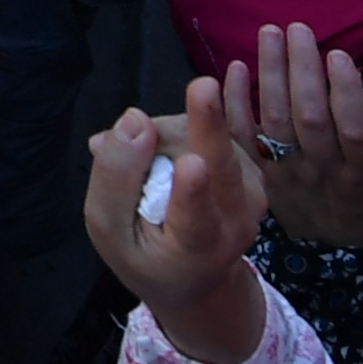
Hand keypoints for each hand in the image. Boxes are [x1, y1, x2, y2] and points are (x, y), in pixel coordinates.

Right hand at [83, 79, 270, 363]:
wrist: (200, 276)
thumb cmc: (147, 257)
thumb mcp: (110, 233)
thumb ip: (114, 180)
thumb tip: (134, 120)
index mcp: (197, 248)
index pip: (194, 217)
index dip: (191, 191)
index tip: (193, 165)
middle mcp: (235, 219)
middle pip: (215, 162)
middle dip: (211, 125)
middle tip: (202, 87)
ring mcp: (251, 190)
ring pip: (202, 136)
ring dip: (165, 134)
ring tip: (147, 167)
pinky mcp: (252, 165)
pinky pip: (211, 125)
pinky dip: (180, 126)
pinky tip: (172, 137)